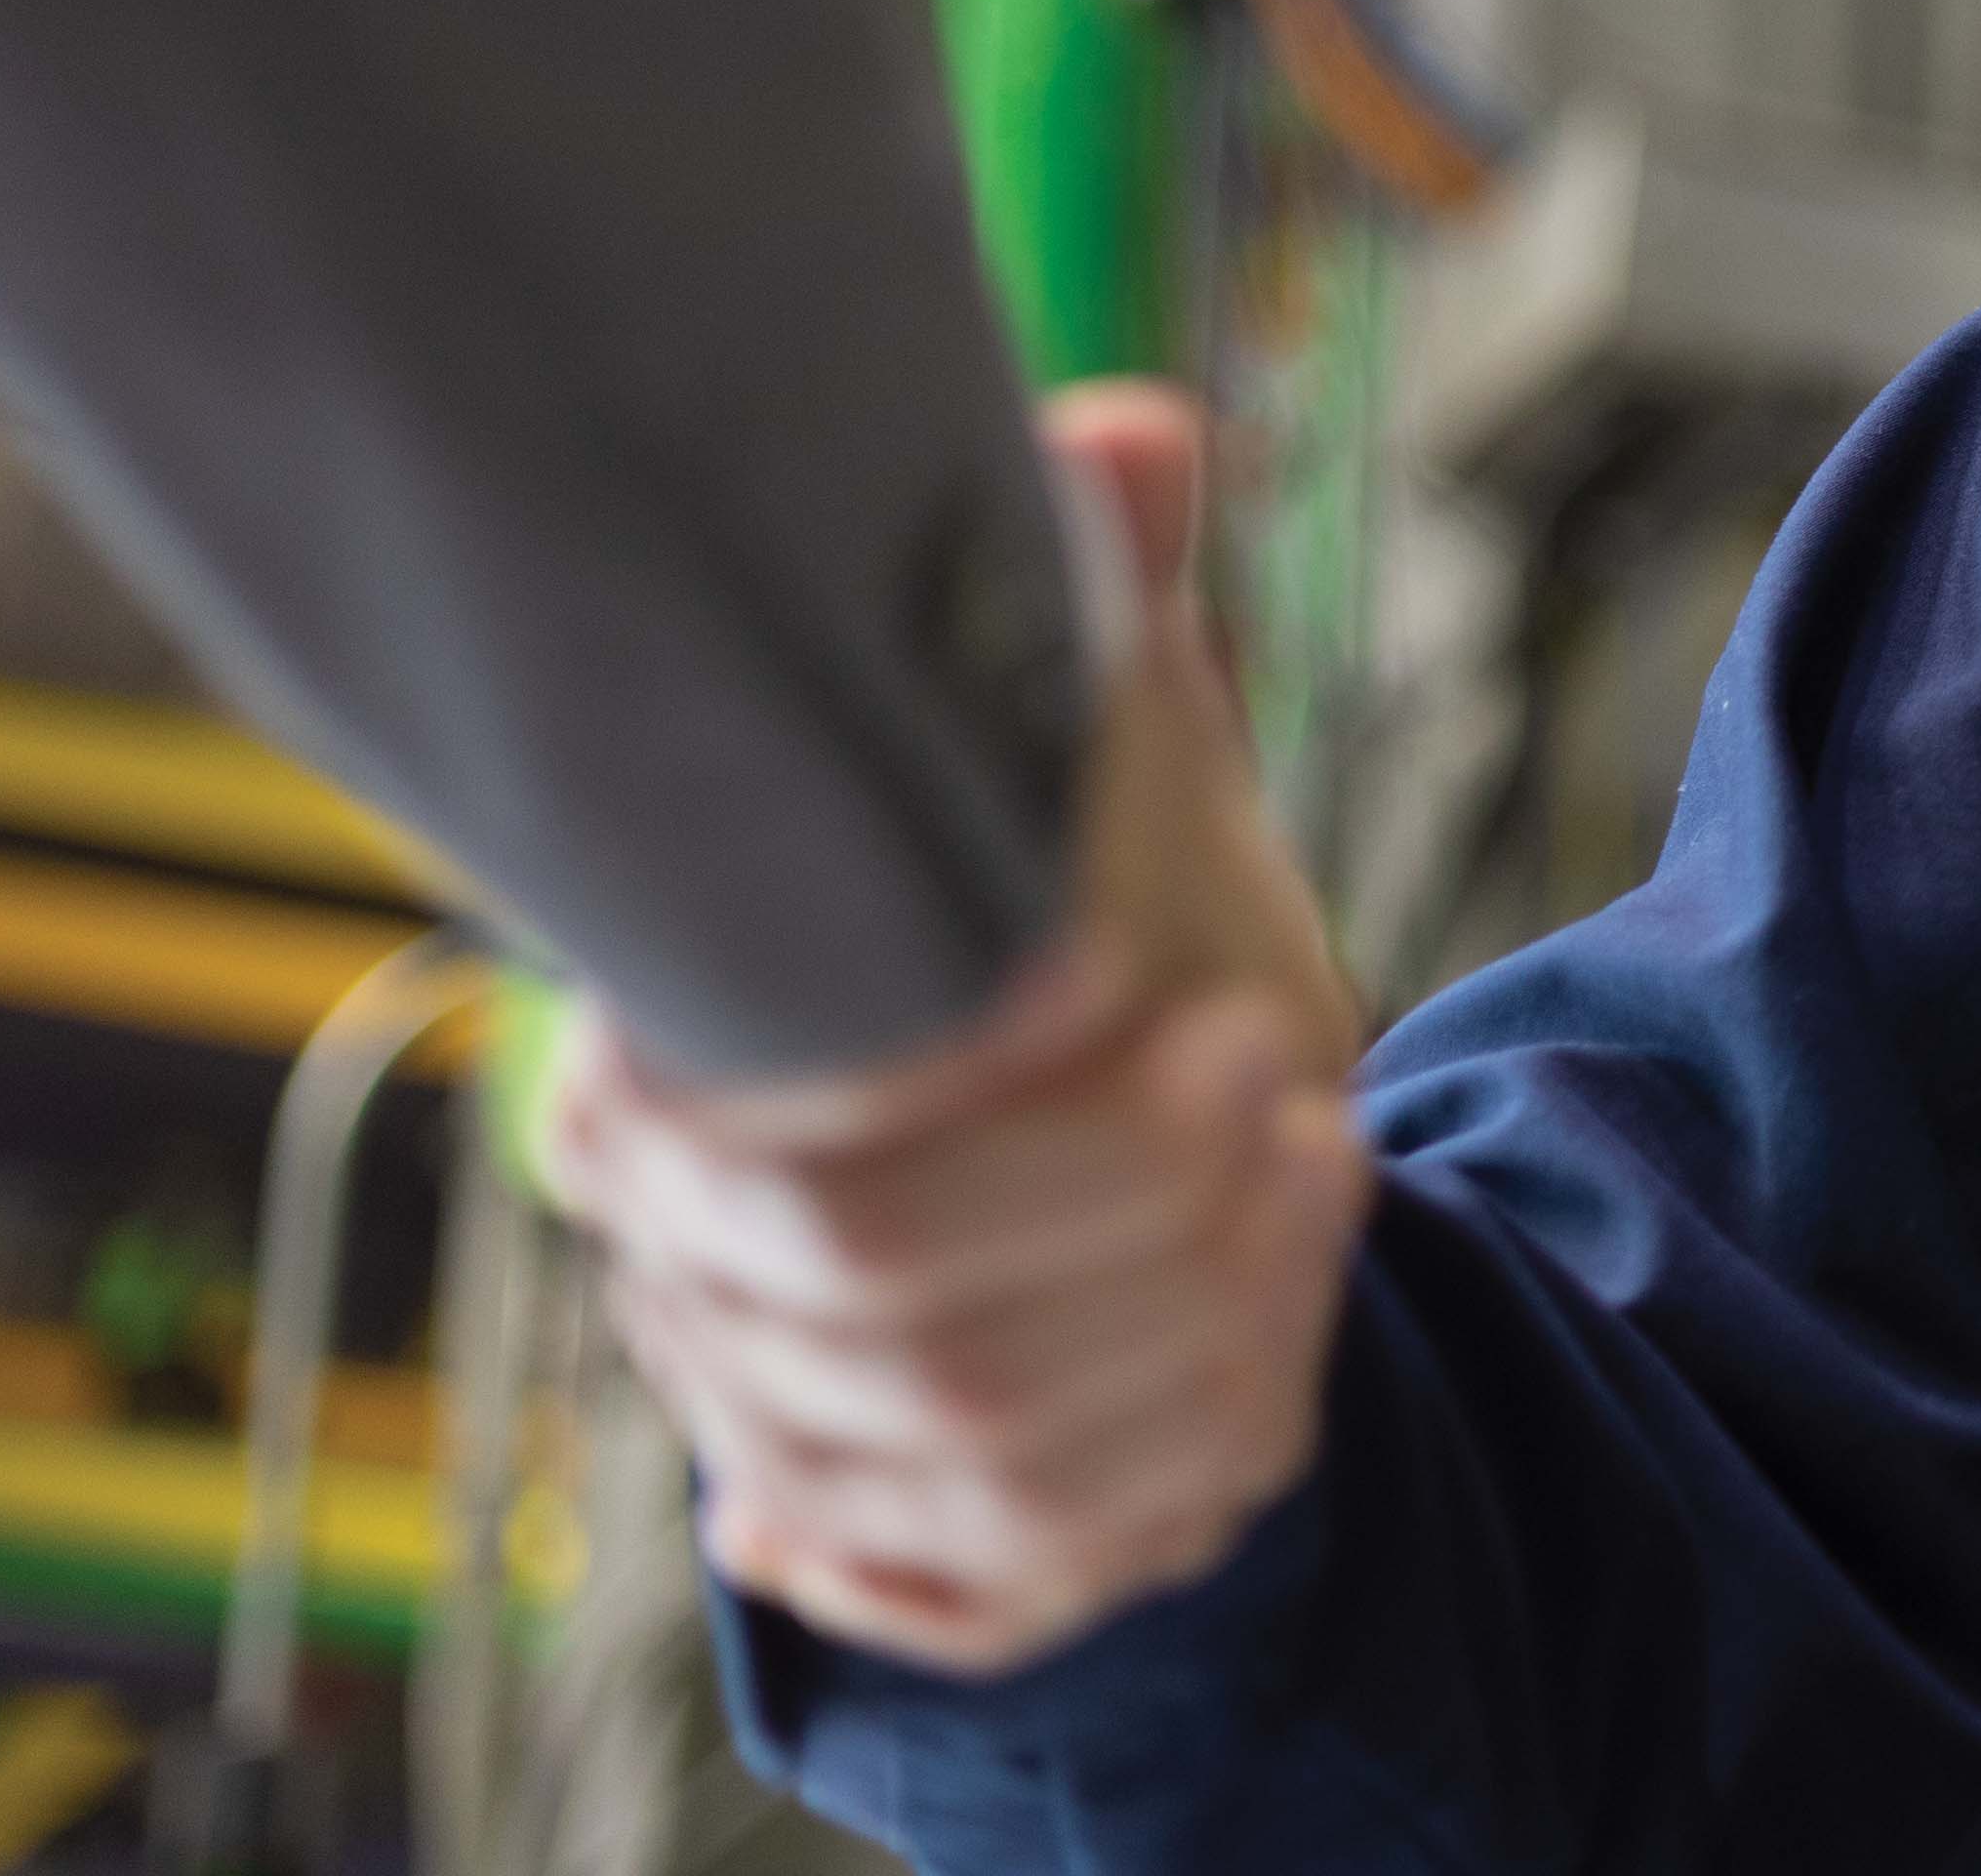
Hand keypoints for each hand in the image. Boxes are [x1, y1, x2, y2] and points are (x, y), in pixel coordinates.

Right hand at [544, 382, 1372, 1674]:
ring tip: (1322, 1143)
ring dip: (1185, 1295)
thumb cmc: (1073, 910)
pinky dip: (1202, 1424)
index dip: (948, 1074)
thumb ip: (1089, 595)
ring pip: (984, 1431)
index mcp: (658, 1088)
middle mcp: (692, 1283)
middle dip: (1110, 1189)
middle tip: (1280, 1051)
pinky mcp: (905, 1546)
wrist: (1113, 1118)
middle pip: (882, 1298)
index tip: (1118, 963)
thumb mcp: (1089, 750)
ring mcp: (785, 1436)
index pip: (764, 1134)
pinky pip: (1045, 1550)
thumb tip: (1124, 430)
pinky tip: (1304, 1283)